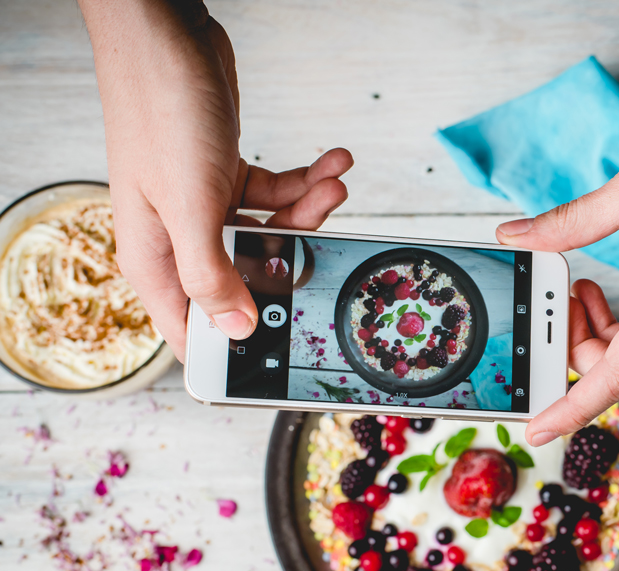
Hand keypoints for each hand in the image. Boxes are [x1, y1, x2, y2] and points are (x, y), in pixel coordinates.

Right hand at [80, 0, 352, 357]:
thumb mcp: (189, 205)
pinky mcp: (226, 175)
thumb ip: (212, 273)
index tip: (279, 354)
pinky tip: (330, 164)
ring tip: (332, 182)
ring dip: (309, 209)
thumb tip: (237, 329)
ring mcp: (204, 206)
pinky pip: (276, 194)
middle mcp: (179, 237)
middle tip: (320, 236)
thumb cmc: (160, 113)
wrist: (164, 38)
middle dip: (291, 257)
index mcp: (156, 258)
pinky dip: (304, 182)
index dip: (232, 348)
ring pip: (270, 233)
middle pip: (246, 278)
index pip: (190, 327)